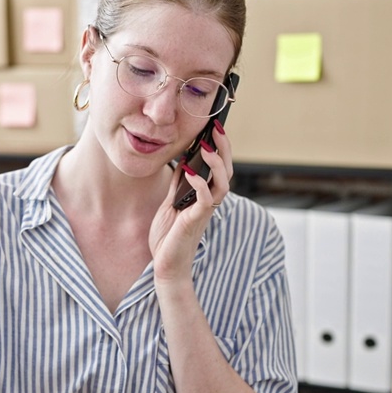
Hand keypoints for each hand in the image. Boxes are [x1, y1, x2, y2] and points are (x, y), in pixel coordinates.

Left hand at [148, 122, 233, 281]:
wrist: (165, 265)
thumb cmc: (169, 237)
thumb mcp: (171, 202)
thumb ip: (179, 184)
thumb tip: (183, 161)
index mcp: (205, 196)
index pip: (219, 168)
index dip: (219, 148)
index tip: (214, 127)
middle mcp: (210, 202)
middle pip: (226, 171)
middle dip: (223, 148)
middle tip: (217, 127)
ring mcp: (205, 211)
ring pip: (222, 183)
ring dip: (216, 163)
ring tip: (207, 146)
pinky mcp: (196, 220)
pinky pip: (205, 198)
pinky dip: (199, 183)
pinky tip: (190, 171)